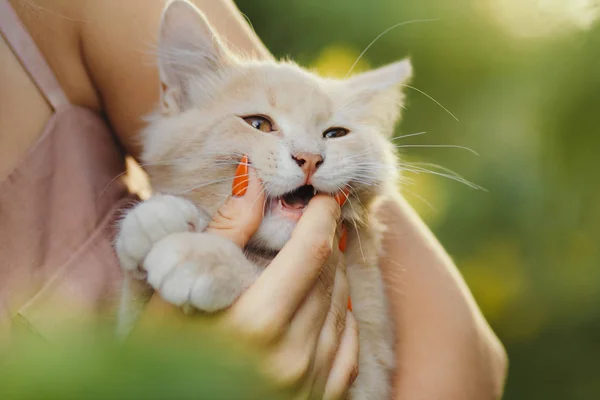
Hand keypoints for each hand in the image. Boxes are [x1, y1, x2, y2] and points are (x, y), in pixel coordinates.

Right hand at [134, 157, 358, 399]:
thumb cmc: (162, 365)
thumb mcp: (174, 299)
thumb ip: (222, 238)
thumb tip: (252, 181)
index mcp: (254, 323)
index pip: (310, 251)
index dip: (322, 216)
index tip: (324, 197)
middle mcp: (289, 355)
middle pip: (329, 276)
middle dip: (325, 243)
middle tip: (315, 224)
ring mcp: (307, 382)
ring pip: (342, 309)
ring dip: (334, 277)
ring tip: (315, 262)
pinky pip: (349, 349)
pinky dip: (341, 319)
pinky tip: (327, 307)